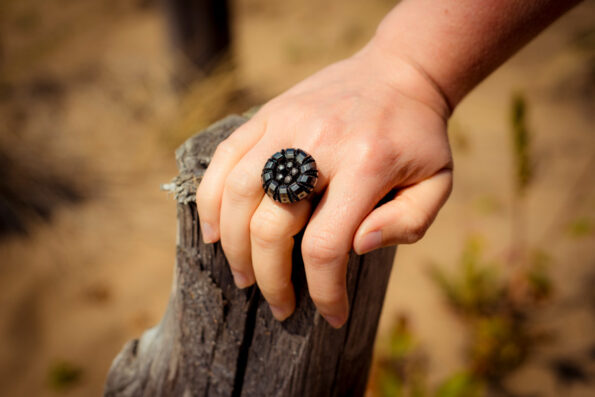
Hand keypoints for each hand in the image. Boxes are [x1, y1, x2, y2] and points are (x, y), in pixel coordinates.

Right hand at [195, 43, 452, 327]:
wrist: (397, 72)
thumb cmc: (418, 137)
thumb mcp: (436, 182)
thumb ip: (406, 222)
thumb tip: (357, 247)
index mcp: (367, 164)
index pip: (327, 246)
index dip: (324, 292)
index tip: (331, 317)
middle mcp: (318, 143)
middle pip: (271, 226)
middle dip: (271, 280)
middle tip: (278, 305)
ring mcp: (285, 123)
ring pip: (238, 193)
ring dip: (233, 246)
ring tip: (242, 276)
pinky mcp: (267, 114)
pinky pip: (224, 158)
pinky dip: (212, 199)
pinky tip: (214, 231)